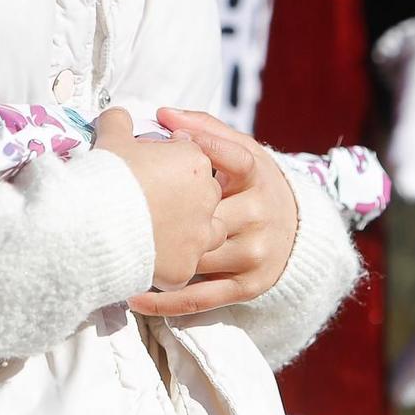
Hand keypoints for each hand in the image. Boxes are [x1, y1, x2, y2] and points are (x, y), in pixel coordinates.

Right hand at [94, 108, 221, 290]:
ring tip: (156, 229)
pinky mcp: (184, 268)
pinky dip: (168, 261)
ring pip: (206, 232)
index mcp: (194, 161)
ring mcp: (198, 236)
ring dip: (187, 230)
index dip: (167, 161)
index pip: (191, 157)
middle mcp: (206, 198)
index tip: (145, 168)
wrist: (94, 223)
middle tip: (149, 199)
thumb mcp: (111, 138)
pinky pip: (183, 265)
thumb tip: (118, 118)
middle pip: (204, 194)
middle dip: (182, 196)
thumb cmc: (107, 176)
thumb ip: (119, 122)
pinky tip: (146, 256)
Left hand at [127, 108, 297, 317]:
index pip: (236, 158)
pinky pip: (200, 298)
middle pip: (209, 214)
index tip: (170, 139)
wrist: (297, 231)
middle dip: (169, 211)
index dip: (206, 147)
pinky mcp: (246, 287)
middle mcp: (261, 215)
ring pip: (200, 257)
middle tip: (125, 204)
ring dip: (158, 255)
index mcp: (258, 177)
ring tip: (117, 248)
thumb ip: (206, 131)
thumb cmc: (253, 183)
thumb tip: (162, 114)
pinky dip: (165, 300)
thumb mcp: (243, 151)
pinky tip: (134, 294)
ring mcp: (254, 255)